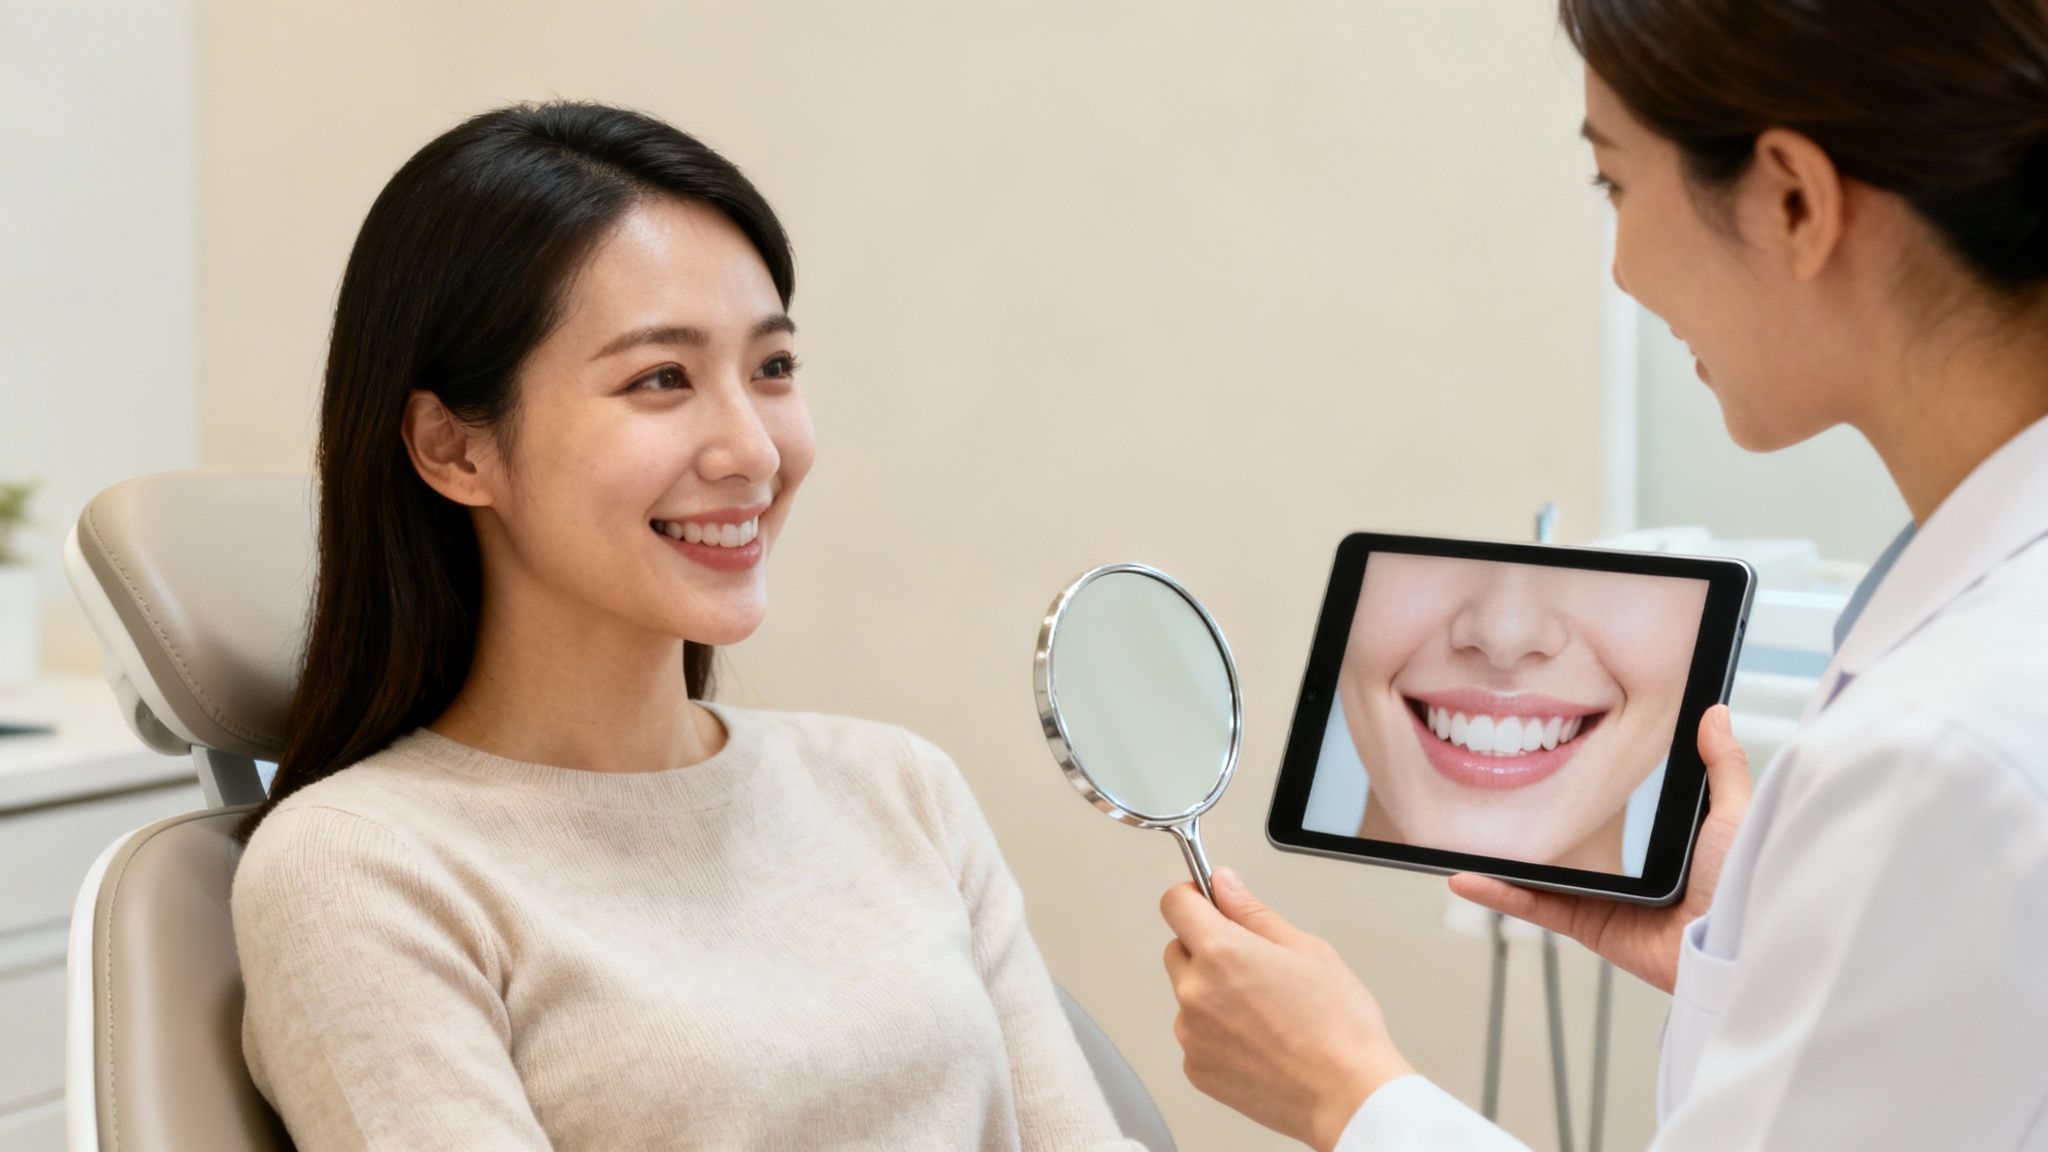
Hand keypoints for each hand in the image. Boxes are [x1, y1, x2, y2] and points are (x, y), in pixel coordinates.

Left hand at [1161, 866, 1414, 1151]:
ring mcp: (1191, 1033)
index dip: (1192, 896)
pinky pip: (1195, 1034)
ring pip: (1188, 994)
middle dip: (1207, 948)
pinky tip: (1258, 1039)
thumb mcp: (1306, 949)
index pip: (1175, 903)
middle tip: (1254, 966)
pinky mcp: (1195, 1067)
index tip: (1207, 902)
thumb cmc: (1338, 1027)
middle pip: (1179, 949)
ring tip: (1264, 1011)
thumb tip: (1224, 884)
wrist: (1347, 1095)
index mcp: (1221, 951)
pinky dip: (1216, 1033)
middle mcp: (1195, 991)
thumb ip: (1253, 912)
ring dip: (1212, 994)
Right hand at [1448, 703, 1751, 992]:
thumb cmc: (1743, 881)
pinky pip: (1537, 907)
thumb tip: (1715, 712)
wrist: (1738, 941)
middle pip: (1569, 844)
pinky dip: (1499, 894)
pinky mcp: (1590, 926)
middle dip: (1529, 823)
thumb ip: (1721, 765)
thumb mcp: (1732, 811)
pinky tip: (1466, 877)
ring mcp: (1606, 900)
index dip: (1580, 789)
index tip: (1547, 755)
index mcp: (1662, 845)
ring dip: (1500, 859)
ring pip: (1541, 875)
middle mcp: (1630, 873)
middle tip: (1491, 790)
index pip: (1613, 813)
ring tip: (1465, 833)